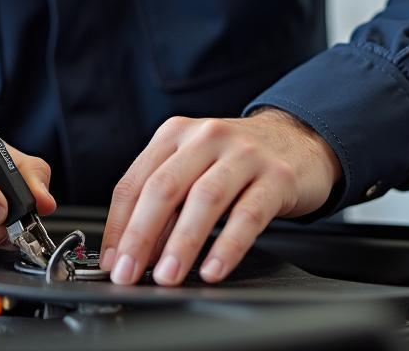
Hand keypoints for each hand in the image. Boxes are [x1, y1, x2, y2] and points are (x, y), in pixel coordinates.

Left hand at [100, 109, 341, 285]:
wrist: (296, 139)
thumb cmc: (235, 160)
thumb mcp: (194, 167)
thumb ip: (165, 203)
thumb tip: (134, 251)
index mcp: (176, 133)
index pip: (135, 181)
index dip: (118, 225)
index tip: (112, 261)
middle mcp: (206, 137)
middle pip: (164, 187)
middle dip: (141, 235)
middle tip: (129, 273)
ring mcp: (243, 154)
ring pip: (204, 199)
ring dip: (181, 243)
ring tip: (167, 276)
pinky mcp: (276, 176)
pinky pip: (248, 215)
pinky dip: (227, 245)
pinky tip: (213, 269)